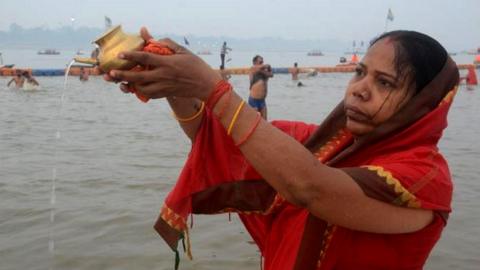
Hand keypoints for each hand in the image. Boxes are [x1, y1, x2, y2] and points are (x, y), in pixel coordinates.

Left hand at [104, 27, 221, 100]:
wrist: (206, 85)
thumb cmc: (196, 66)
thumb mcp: (183, 51)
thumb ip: (167, 44)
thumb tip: (153, 39)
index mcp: (167, 63)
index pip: (145, 59)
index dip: (131, 56)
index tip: (120, 55)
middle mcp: (163, 76)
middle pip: (138, 77)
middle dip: (123, 76)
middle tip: (111, 74)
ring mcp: (164, 87)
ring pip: (142, 88)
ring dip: (131, 85)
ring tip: (122, 82)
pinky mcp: (166, 94)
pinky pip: (150, 95)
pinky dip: (141, 91)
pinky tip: (136, 88)